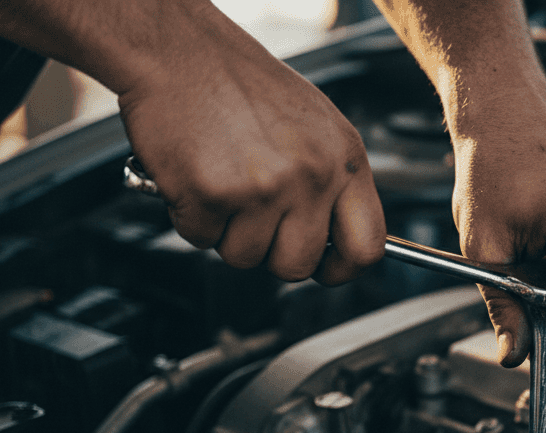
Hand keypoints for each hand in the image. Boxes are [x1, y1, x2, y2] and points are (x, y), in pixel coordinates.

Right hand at [116, 17, 384, 282]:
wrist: (178, 49)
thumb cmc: (239, 82)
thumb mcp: (314, 125)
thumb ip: (331, 180)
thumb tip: (335, 237)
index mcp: (344, 158)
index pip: (368, 246)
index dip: (343, 269)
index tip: (326, 270)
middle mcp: (311, 175)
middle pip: (298, 265)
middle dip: (270, 252)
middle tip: (253, 216)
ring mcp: (263, 188)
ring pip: (245, 257)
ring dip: (226, 231)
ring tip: (222, 182)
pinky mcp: (213, 194)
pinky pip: (200, 238)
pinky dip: (190, 216)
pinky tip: (196, 176)